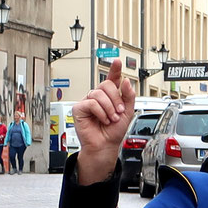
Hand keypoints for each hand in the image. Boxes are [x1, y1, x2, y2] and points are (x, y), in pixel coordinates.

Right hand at [72, 58, 136, 184]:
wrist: (105, 145)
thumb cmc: (114, 132)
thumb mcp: (128, 112)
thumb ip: (128, 96)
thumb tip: (125, 81)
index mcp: (110, 96)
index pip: (112, 79)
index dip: (114, 69)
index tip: (117, 61)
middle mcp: (98, 97)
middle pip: (106, 84)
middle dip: (116, 99)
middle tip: (119, 112)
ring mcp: (88, 102)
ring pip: (99, 93)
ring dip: (109, 108)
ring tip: (111, 118)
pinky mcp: (79, 109)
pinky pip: (91, 103)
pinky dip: (100, 112)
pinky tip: (102, 119)